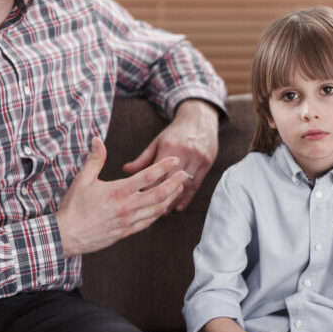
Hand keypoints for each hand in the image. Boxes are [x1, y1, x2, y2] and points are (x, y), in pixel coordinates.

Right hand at [57, 137, 185, 256]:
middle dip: (174, 183)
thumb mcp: (82, 180)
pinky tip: (164, 206)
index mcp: (118, 191)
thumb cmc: (74, 207)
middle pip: (159, 193)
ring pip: (157, 209)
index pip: (147, 176)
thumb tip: (97, 139)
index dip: (164, 167)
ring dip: (170, 197)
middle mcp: (127, 206)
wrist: (67, 235)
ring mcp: (128, 220)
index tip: (174, 161)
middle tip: (185, 174)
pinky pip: (148, 222)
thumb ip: (95, 159)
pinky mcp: (127, 232)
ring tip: (179, 188)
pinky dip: (159, 213)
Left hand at [123, 99, 218, 213]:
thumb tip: (125, 170)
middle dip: (160, 197)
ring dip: (174, 200)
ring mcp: (198, 158)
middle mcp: (185, 153)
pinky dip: (187, 197)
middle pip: (171, 181)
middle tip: (149, 212)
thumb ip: (143, 158)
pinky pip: (197, 184)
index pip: (157, 173)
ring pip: (184, 185)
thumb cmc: (175, 132)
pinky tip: (179, 206)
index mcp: (169, 148)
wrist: (199, 119)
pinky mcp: (207, 163)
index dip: (148, 188)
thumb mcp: (157, 142)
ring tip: (163, 212)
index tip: (138, 200)